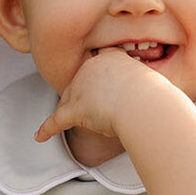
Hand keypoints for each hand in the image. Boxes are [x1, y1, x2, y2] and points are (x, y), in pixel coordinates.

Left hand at [34, 48, 166, 144]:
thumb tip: (144, 102)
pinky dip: (47, 129)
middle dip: (83, 99)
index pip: (96, 68)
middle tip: (100, 111)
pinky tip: (39, 137)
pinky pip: (57, 120)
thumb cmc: (156, 98)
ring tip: (81, 123)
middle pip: (78, 86)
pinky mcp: (76, 109)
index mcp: (110, 57)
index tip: (102, 87)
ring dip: (71, 113)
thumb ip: (140, 88)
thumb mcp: (151, 83)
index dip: (96, 80)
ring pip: (69, 102)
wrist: (147, 104)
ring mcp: (81, 88)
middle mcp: (91, 68)